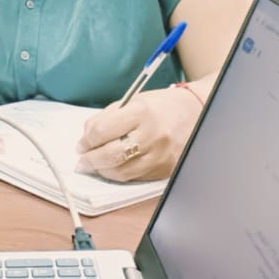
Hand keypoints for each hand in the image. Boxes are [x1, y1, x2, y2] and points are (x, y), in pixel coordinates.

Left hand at [75, 86, 203, 182]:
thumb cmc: (161, 105)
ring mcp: (160, 155)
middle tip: (82, 160)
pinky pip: (135, 177)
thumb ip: (108, 117)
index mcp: (141, 112)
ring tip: (95, 166)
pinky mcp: (165, 169)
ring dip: (102, 171)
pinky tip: (113, 169)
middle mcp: (152, 135)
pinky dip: (120, 175)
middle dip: (90, 160)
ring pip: (122, 172)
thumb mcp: (133, 101)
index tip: (81, 144)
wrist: (197, 112)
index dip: (86, 140)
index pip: (102, 131)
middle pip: (110, 155)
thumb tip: (87, 137)